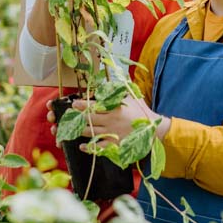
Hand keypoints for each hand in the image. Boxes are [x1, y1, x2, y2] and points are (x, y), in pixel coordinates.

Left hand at [47, 96, 167, 150]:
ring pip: (91, 132)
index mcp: (114, 108)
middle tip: (69, 115)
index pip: (94, 106)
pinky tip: (82, 146)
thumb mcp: (133, 96)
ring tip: (72, 129)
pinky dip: (90, 148)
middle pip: (89, 119)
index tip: (74, 104)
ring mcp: (112, 134)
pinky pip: (99, 148)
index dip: (82, 105)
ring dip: (80, 130)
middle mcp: (111, 121)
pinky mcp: (115, 145)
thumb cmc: (142, 112)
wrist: (154, 130)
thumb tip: (116, 75)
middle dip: (77, 117)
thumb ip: (121, 88)